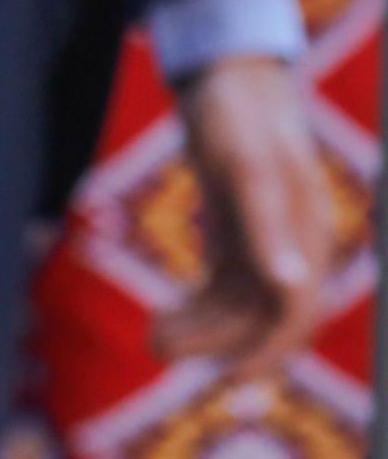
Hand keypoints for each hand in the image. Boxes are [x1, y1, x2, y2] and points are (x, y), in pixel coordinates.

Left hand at [154, 53, 327, 375]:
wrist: (227, 79)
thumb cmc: (236, 119)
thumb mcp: (244, 170)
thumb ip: (266, 228)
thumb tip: (292, 285)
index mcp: (306, 233)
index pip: (296, 310)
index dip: (268, 350)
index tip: (227, 379)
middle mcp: (294, 243)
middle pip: (264, 316)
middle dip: (216, 341)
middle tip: (155, 346)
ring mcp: (268, 240)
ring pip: (240, 306)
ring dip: (200, 328)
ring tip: (152, 336)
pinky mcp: (240, 234)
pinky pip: (226, 288)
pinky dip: (198, 308)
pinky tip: (164, 319)